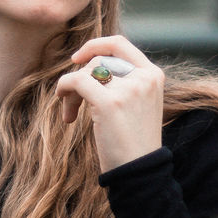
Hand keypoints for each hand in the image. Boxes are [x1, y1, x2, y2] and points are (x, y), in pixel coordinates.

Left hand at [55, 35, 164, 172]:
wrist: (140, 173)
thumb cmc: (134, 143)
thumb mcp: (139, 104)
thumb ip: (125, 81)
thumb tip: (90, 64)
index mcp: (153, 75)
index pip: (120, 44)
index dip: (95, 45)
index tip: (77, 59)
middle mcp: (143, 77)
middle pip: (98, 62)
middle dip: (80, 78)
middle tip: (72, 103)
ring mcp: (128, 88)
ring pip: (86, 72)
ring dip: (72, 91)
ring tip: (71, 114)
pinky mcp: (110, 101)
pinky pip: (76, 81)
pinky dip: (64, 89)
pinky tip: (66, 111)